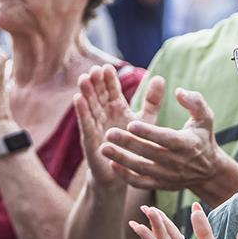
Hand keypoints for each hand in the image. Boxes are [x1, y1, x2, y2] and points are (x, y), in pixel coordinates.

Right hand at [74, 66, 164, 193]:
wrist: (124, 171)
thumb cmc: (134, 144)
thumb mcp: (145, 120)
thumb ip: (151, 100)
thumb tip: (160, 78)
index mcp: (118, 108)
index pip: (112, 90)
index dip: (109, 80)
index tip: (108, 67)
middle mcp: (105, 114)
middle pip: (99, 95)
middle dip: (96, 82)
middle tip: (94, 69)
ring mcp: (96, 126)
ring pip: (90, 106)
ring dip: (86, 92)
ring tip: (83, 78)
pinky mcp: (90, 139)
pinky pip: (85, 123)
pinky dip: (82, 111)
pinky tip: (77, 98)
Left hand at [101, 87, 226, 194]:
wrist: (208, 171)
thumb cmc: (203, 138)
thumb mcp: (205, 118)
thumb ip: (194, 102)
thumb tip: (178, 92)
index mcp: (186, 144)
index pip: (165, 138)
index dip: (148, 132)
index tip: (131, 123)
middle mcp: (176, 162)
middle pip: (149, 153)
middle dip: (128, 143)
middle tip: (109, 133)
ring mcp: (167, 176)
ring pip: (141, 169)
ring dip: (122, 159)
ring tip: (103, 148)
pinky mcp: (161, 185)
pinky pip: (141, 183)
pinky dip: (126, 176)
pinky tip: (112, 164)